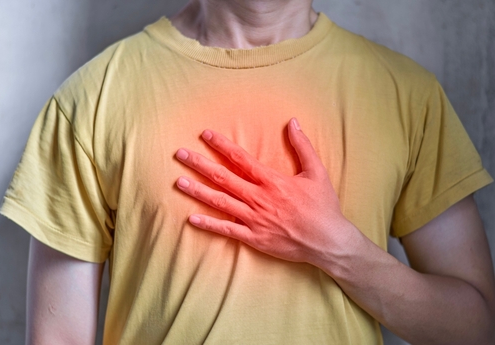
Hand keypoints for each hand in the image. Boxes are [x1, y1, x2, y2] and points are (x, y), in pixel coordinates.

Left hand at [175, 118, 352, 264]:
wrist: (328, 241)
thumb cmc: (323, 206)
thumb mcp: (317, 172)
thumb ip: (303, 147)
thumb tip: (293, 122)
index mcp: (272, 181)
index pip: (240, 159)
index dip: (221, 145)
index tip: (205, 135)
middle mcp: (258, 198)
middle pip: (223, 178)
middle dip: (199, 164)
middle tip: (180, 154)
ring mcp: (254, 219)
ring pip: (220, 202)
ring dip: (198, 191)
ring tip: (179, 182)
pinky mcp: (254, 238)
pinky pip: (227, 230)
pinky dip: (209, 224)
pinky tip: (191, 218)